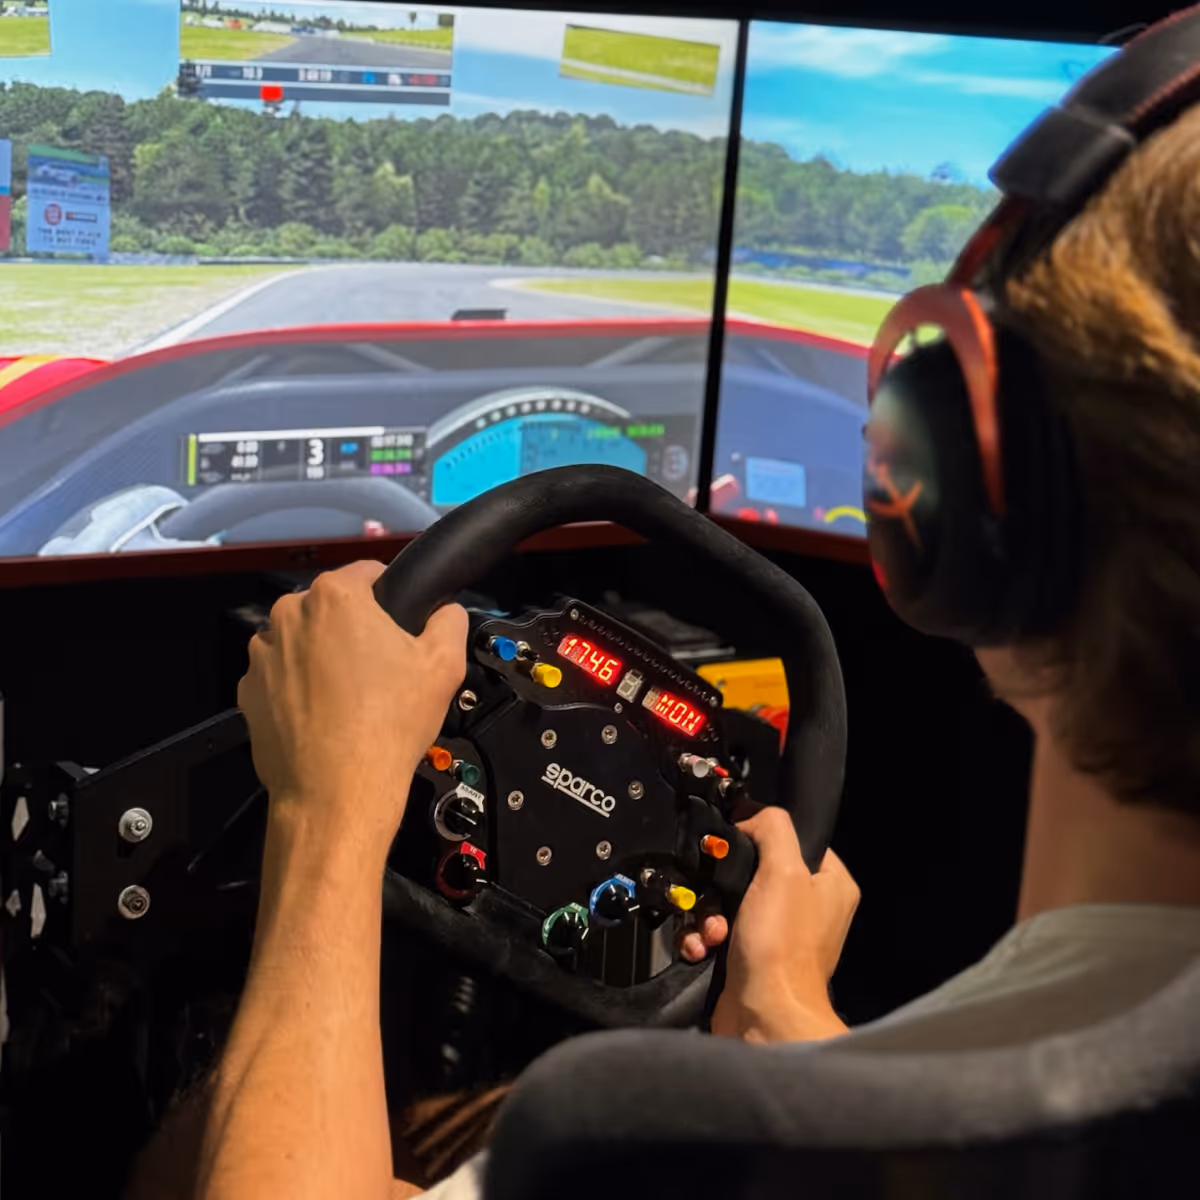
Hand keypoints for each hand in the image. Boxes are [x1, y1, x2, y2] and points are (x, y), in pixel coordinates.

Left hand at [237, 560, 467, 855]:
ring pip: (303, 641)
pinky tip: (325, 716)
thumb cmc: (388, 726)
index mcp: (335, 596)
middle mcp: (289, 615)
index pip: (369, 573)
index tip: (400, 628)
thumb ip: (449, 620)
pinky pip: (280, 676)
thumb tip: (445, 610)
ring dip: (324, 657)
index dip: (391, 597)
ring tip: (353, 698)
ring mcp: (262, 655)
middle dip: (355, 630)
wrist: (336, 792)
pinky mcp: (247, 691)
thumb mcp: (444, 665)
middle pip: (332, 607)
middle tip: (382, 669)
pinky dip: (299, 688)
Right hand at [711, 806, 858, 1043]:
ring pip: (728, 900)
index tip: (738, 844)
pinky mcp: (749, 956)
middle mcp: (807, 908)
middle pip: (752, 869)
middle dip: (724, 884)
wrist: (763, 1018)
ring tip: (714, 930)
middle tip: (722, 895)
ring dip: (709, 913)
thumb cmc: (783, 954)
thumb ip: (772, 828)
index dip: (761, 837)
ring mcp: (777, 934)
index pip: (794, 838)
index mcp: (829, 884)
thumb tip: (751, 814)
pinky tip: (705, 946)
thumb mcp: (783, 871)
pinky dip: (704, 936)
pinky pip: (717, 930)